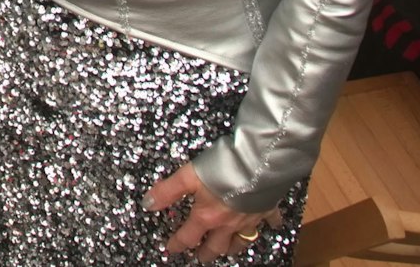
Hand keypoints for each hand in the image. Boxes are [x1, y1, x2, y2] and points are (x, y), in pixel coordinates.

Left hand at [146, 163, 281, 261]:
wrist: (259, 162)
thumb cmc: (221, 167)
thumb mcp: (188, 175)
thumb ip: (167, 191)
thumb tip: (147, 204)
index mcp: (207, 216)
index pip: (188, 236)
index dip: (177, 244)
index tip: (171, 250)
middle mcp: (228, 223)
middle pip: (216, 246)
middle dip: (205, 253)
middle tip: (199, 258)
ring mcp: (250, 218)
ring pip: (242, 242)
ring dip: (233, 248)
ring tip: (227, 251)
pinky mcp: (268, 209)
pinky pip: (270, 221)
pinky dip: (270, 225)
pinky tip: (272, 226)